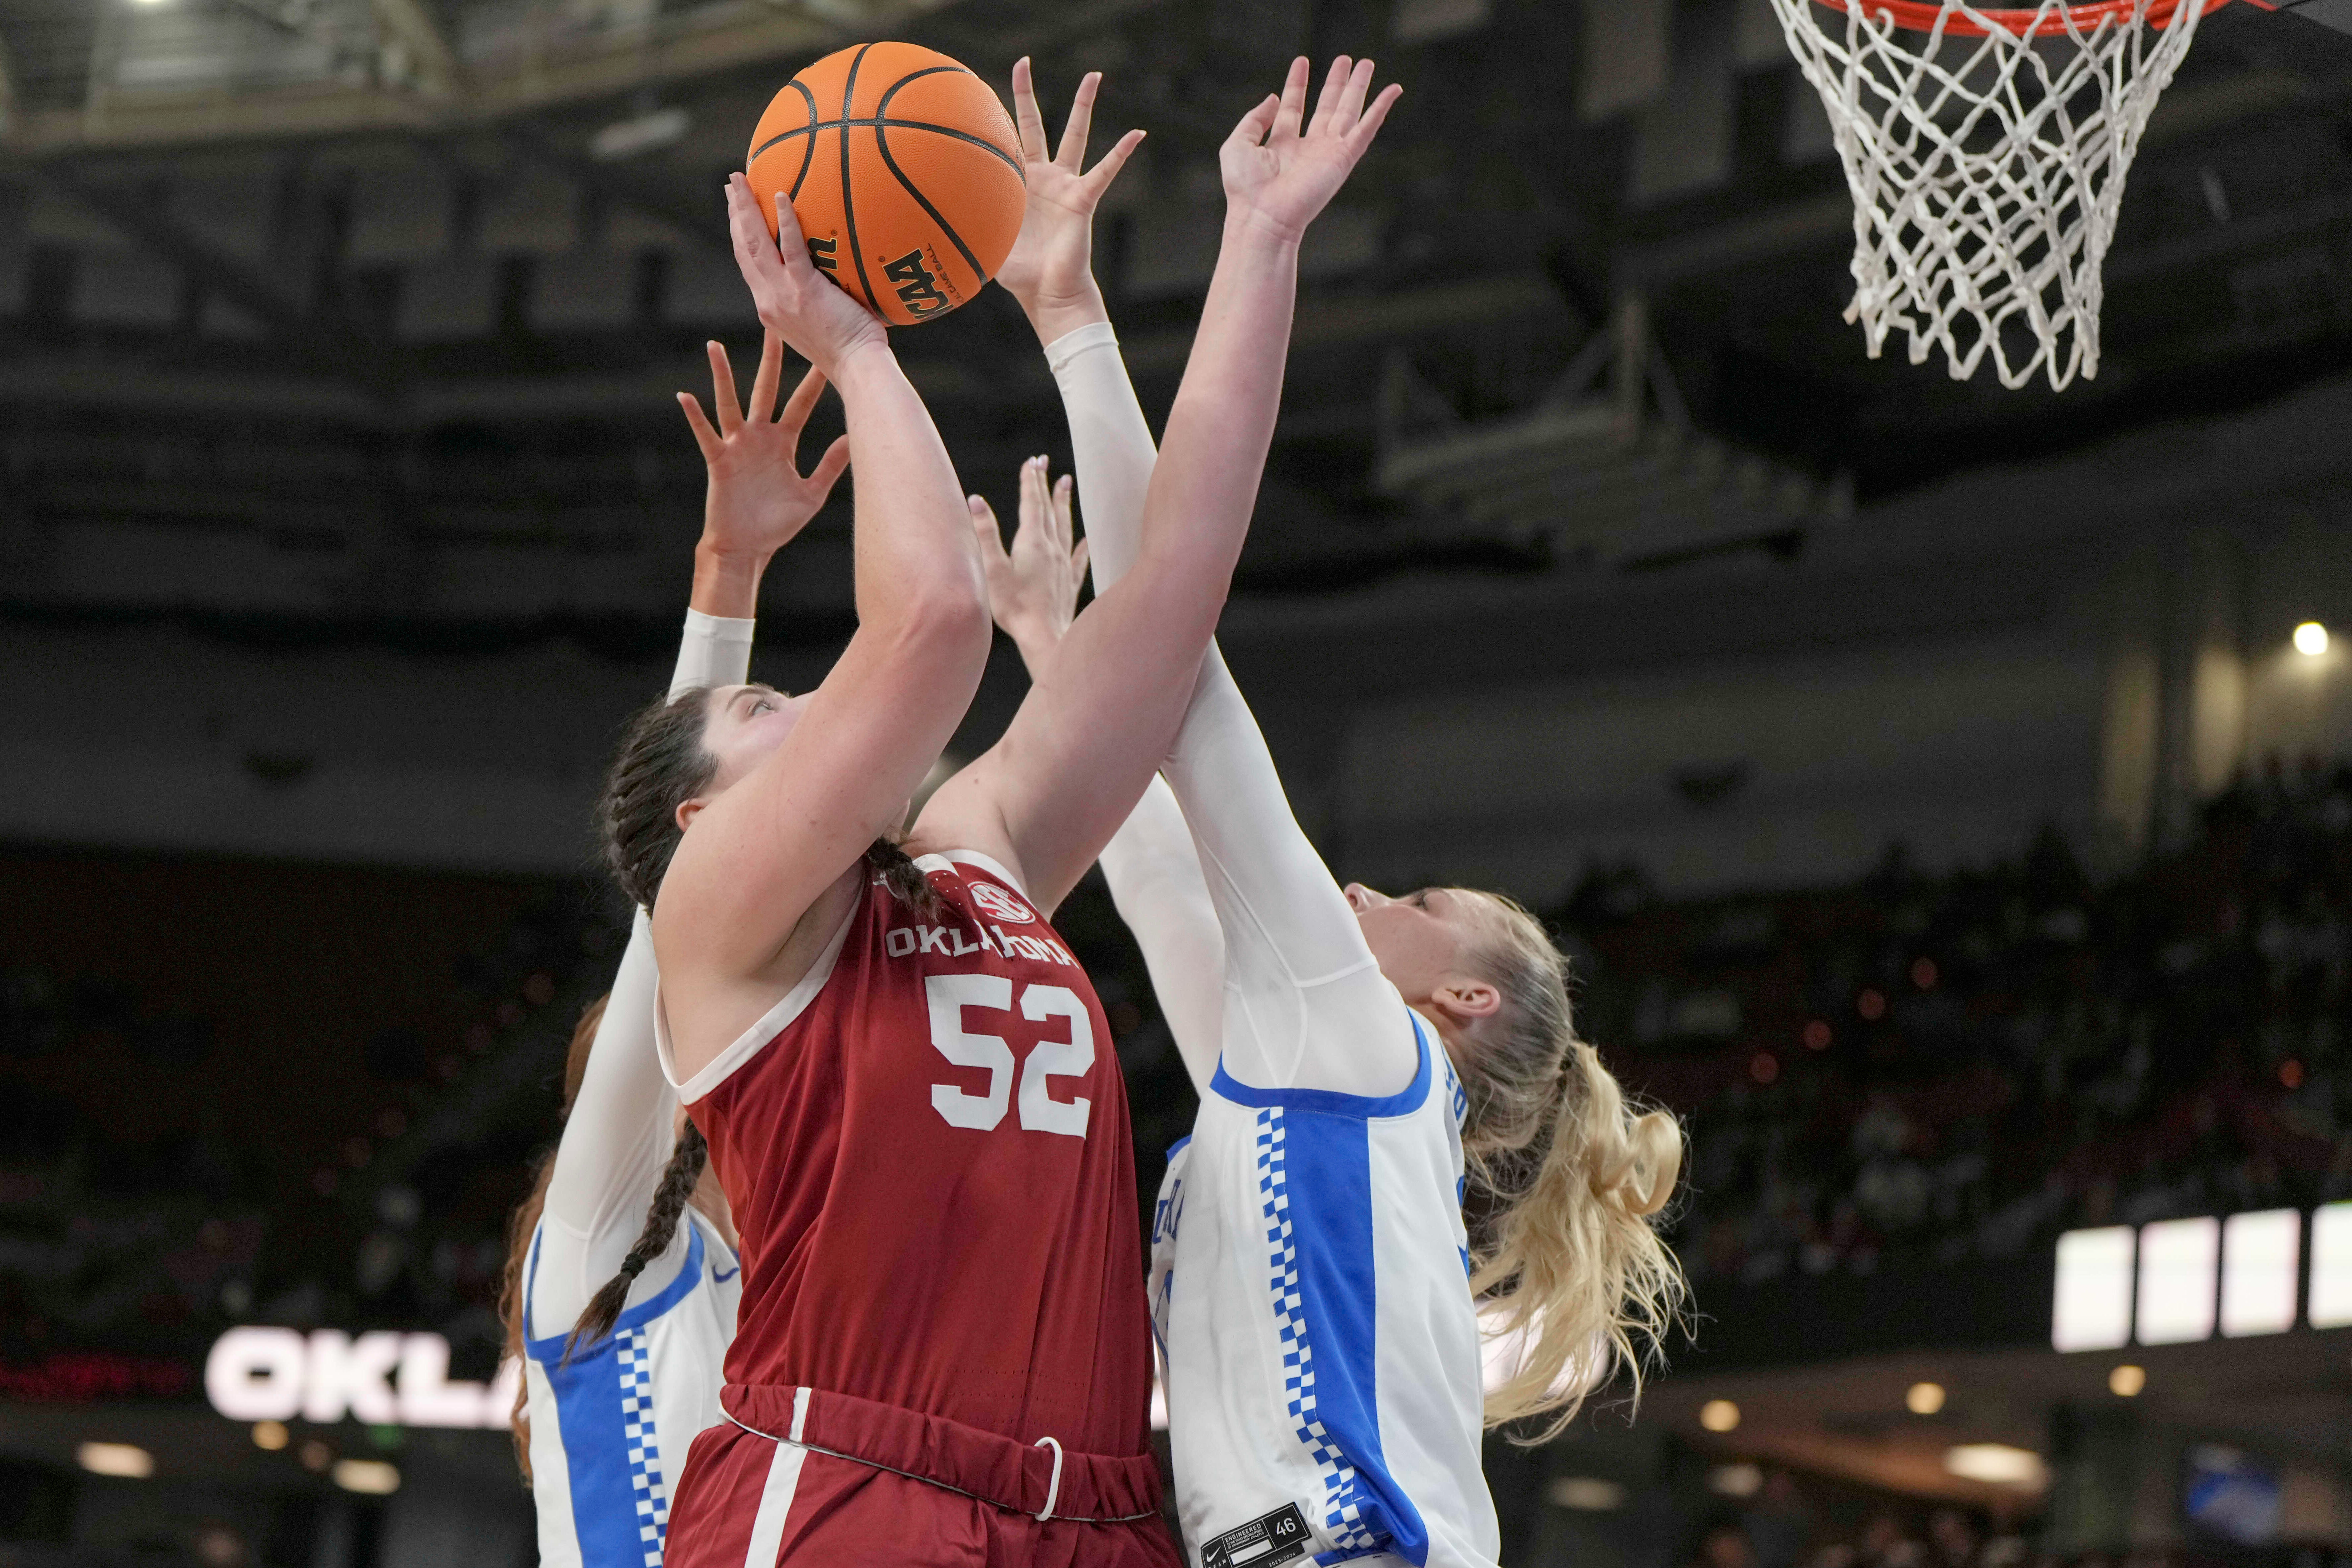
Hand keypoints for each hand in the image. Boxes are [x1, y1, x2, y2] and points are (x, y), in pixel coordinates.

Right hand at [680, 331, 850, 613]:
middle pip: (766, 390)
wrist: (748, 548)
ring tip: (715, 346)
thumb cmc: (777, 524)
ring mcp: (737, 446)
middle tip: (774, 328)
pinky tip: (685, 395)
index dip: (813, 381)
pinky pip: (705, 434)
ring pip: (729, 403)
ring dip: (722, 376)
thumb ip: (831, 466)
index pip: (801, 404)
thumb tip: (854, 439)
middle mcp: (760, 437)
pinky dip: (694, 416)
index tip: (826, 354)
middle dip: (771, 361)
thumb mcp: (812, 494)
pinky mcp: (718, 461)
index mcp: (783, 442)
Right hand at [725, 173, 887, 376]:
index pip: (748, 264)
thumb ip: (814, 298)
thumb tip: (832, 276)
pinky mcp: (804, 290)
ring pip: (756, 243)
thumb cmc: (852, 349)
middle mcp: (769, 300)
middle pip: (744, 247)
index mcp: (770, 308)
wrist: (857, 369)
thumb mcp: (821, 322)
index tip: (736, 211)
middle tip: (732, 184)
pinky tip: (781, 194)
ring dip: (746, 208)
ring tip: (741, 179)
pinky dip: (785, 220)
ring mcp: (783, 295)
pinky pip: (791, 247)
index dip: (739, 235)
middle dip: (735, 213)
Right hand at [970, 455, 1088, 673]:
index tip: (1032, 462)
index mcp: (1032, 542)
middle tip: (1046, 463)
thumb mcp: (992, 568)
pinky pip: (1078, 558)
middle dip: (1046, 485)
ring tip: (1067, 484)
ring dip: (1064, 504)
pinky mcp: (1069, 583)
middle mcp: (1052, 549)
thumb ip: (985, 533)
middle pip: (1049, 509)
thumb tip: (975, 500)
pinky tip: (1087, 539)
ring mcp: (1063, 566)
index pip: (1032, 503)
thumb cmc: (1014, 607)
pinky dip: (1082, 545)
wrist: (1044, 638)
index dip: (1031, 481)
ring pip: (1065, 526)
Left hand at [994, 58, 1145, 342]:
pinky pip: (1105, 172)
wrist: (1045, 294)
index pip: (1004, 142)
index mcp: (1018, 184)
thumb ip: (966, 223)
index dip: (995, 119)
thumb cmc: (1017, 274)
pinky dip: (1121, 152)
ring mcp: (1064, 185)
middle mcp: (1043, 177)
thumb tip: (930, 214)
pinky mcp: (1083, 199)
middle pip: (1035, 125)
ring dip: (1083, 104)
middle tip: (1024, 62)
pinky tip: (1137, 132)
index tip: (976, 96)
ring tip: (1094, 75)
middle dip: (1028, 95)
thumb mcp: (985, 240)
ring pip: (1075, 135)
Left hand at [1220, 56, 1400, 245]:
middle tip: (1345, 59)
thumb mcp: (1238, 144)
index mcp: (1282, 143)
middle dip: (1336, 83)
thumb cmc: (1246, 189)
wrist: (1263, 216)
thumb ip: (1254, 119)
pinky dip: (1380, 109)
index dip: (1297, 83)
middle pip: (1326, 107)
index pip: (1293, 106)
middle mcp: (1308, 147)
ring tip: (1366, 63)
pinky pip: (1366, 129)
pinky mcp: (1343, 159)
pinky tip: (1392, 91)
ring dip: (1358, 88)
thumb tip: (1273, 98)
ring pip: (1348, 112)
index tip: (1302, 61)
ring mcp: (1328, 153)